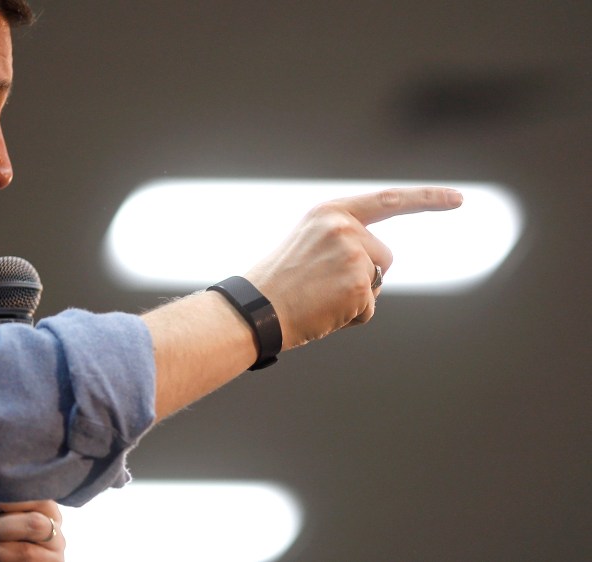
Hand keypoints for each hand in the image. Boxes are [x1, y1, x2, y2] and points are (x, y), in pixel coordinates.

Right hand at [247, 187, 462, 348]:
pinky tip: (322, 312)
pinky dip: (350, 317)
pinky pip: (369, 308)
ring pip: (377, 282)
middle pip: (384, 256)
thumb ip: (341, 240)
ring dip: (356, 296)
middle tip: (320, 287)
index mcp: (329, 212)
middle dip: (364, 275)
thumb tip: (376, 264)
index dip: (427, 199)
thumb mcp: (305, 244)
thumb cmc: (274, 283)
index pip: (388, 200)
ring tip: (317, 299)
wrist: (253, 310)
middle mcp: (344, 228)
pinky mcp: (359, 285)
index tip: (459, 198)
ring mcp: (354, 255)